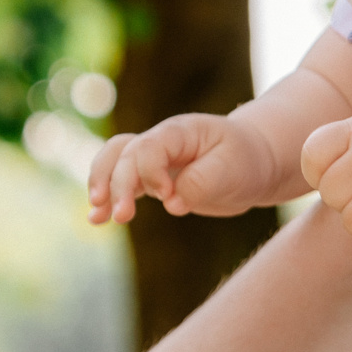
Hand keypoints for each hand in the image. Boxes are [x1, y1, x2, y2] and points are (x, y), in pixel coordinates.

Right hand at [88, 113, 280, 223]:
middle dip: (118, 185)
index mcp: (179, 132)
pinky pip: (121, 183)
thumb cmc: (246, 160)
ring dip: (102, 186)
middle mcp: (159, 141)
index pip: (148, 147)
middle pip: (124, 155)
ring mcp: (153, 160)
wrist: (255, 163)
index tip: (170, 196)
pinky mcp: (152, 180)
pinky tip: (96, 219)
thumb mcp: (233, 169)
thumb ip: (202, 182)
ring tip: (97, 215)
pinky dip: (107, 200)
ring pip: (113, 162)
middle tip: (123, 216)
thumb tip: (171, 202)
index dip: (150, 173)